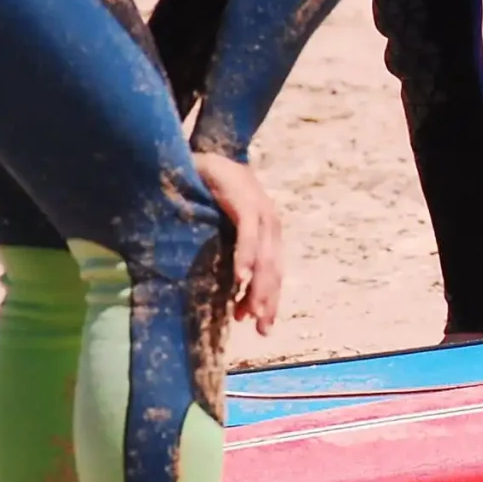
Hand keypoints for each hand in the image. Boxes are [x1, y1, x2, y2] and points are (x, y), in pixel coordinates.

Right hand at [193, 152, 281, 334]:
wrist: (209, 153)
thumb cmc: (212, 192)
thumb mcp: (220, 226)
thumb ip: (225, 251)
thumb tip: (224, 286)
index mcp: (266, 232)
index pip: (272, 272)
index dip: (266, 299)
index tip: (259, 325)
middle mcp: (270, 224)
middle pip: (273, 270)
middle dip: (266, 301)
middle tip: (261, 328)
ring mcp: (261, 212)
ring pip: (265, 257)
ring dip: (258, 287)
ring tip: (251, 312)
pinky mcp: (246, 202)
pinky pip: (247, 235)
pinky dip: (245, 258)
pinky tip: (241, 278)